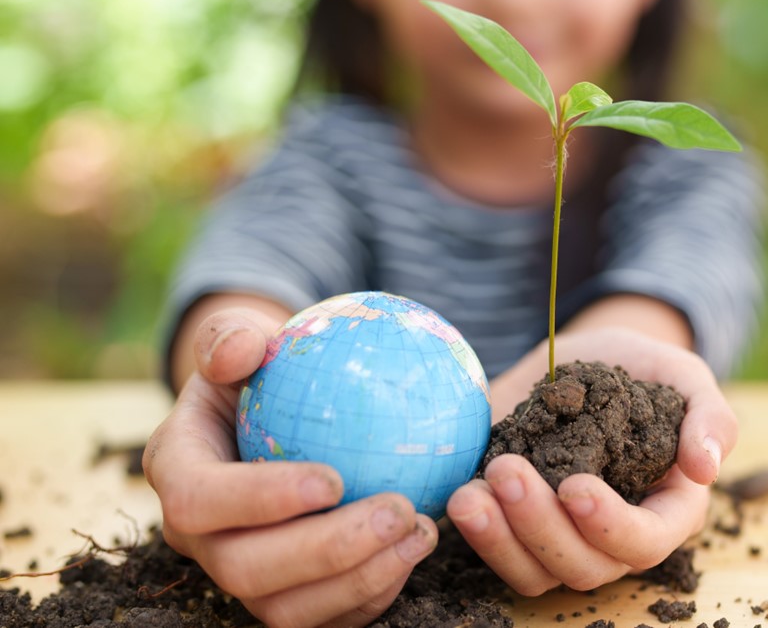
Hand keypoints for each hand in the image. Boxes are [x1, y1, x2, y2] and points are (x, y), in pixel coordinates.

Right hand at [143, 310, 438, 626]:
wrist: (278, 415)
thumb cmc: (264, 369)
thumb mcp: (242, 338)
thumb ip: (233, 336)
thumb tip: (243, 348)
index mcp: (179, 473)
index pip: (200, 502)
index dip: (260, 500)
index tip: (333, 479)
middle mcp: (202, 538)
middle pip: (246, 571)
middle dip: (326, 551)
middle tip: (398, 510)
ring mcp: (243, 576)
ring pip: (286, 610)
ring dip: (360, 579)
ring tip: (421, 532)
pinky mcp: (288, 597)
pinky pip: (327, 618)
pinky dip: (373, 595)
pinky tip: (417, 551)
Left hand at [447, 327, 736, 594]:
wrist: (582, 357)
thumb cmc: (641, 367)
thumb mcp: (681, 373)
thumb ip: (709, 415)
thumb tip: (706, 467)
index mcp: (666, 509)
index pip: (647, 541)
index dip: (611, 525)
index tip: (574, 485)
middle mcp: (613, 536)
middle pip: (586, 565)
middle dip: (542, 527)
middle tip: (507, 470)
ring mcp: (563, 537)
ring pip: (537, 572)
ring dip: (501, 539)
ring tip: (471, 495)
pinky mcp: (517, 527)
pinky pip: (499, 555)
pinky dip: (478, 535)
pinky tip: (460, 494)